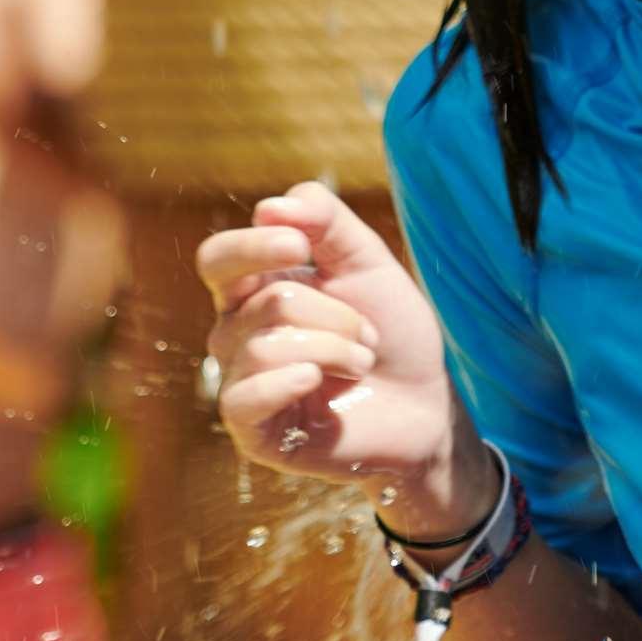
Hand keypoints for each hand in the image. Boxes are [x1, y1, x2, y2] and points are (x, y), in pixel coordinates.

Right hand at [196, 183, 485, 524]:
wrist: (424, 405)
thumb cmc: (391, 331)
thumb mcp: (366, 261)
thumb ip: (324, 220)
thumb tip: (268, 207)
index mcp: (252, 291)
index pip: (217, 259)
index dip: (252, 246)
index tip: (300, 245)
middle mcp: (235, 336)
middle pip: (263, 300)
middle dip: (332, 311)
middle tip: (368, 332)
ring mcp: (241, 384)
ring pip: (264, 347)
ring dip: (334, 350)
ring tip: (361, 364)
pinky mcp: (252, 433)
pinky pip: (243, 398)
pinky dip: (288, 381)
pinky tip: (317, 383)